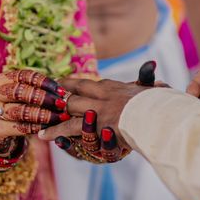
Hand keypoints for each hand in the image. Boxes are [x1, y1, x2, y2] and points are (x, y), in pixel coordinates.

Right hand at [0, 69, 68, 152]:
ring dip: (45, 114)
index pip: (23, 75)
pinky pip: (20, 127)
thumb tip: (62, 91)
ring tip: (60, 117)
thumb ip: (34, 91)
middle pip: (21, 92)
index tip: (60, 90)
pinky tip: (49, 128)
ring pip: (22, 111)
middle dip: (45, 97)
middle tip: (62, 103)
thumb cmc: (12, 111)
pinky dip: (37, 127)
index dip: (44, 81)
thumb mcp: (17, 97)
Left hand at [41, 61, 165, 161]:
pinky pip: (70, 128)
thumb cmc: (157, 104)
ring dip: (55, 118)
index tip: (61, 84)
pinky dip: (56, 131)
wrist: (155, 116)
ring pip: (69, 111)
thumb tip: (151, 64)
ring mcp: (95, 111)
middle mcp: (100, 96)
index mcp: (111, 87)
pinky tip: (44, 135)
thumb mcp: (150, 88)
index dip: (72, 85)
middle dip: (61, 99)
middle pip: (74, 96)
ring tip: (42, 125)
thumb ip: (146, 77)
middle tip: (48, 102)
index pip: (87, 84)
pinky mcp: (93, 126)